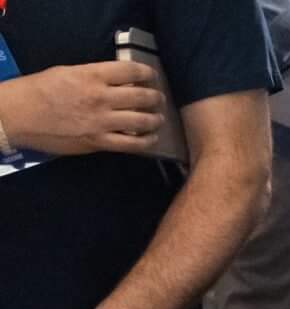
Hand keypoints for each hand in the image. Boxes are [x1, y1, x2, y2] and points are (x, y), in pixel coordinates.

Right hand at [0, 60, 163, 157]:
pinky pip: (132, 144)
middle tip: (159, 98)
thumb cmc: (38, 90)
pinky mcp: (99, 141)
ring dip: (155, 119)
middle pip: (142, 97)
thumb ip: (92, 76)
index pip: (130, 71)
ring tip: (158, 118)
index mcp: (91, 76)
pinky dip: (146, 141)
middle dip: (155, 97)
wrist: (19, 115)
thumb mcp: (66, 72)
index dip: (147, 73)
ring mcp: (102, 121)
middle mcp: (101, 97)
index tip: (151, 76)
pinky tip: (151, 139)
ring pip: (142, 121)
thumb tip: (114, 81)